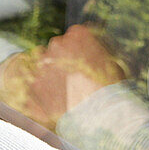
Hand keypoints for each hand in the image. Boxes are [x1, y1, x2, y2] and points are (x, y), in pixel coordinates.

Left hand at [0, 24, 125, 128]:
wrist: (97, 115)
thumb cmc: (111, 90)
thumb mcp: (113, 63)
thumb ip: (99, 52)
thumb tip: (95, 53)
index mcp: (79, 34)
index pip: (74, 37)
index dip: (79, 52)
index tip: (82, 63)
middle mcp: (58, 43)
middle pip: (57, 49)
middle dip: (63, 61)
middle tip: (74, 79)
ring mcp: (44, 62)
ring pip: (44, 65)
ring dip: (51, 74)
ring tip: (65, 92)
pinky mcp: (34, 82)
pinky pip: (35, 82)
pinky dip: (43, 90)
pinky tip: (56, 100)